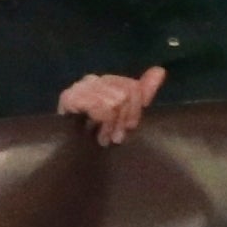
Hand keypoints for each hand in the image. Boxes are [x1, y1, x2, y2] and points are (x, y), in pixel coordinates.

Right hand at [54, 65, 168, 147]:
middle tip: (116, 137)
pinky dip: (103, 122)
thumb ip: (142, 93)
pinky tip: (96, 134)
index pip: (132, 87)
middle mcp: (91, 80)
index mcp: (105, 82)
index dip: (134, 110)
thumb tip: (160, 70)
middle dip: (124, 119)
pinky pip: (101, 106)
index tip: (129, 128)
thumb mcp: (124, 116)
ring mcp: (79, 88)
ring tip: (105, 138)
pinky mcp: (69, 98)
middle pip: (126, 93)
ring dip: (112, 125)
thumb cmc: (94, 136)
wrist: (66, 156)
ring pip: (115, 101)